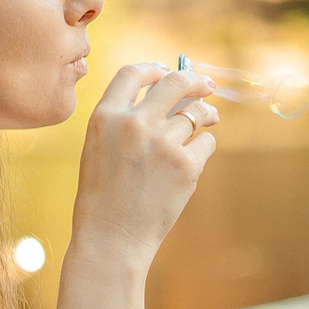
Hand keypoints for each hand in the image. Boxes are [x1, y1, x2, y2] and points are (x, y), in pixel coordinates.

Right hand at [68, 65, 219, 264]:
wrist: (111, 239)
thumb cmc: (103, 198)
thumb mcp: (99, 149)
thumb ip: (124, 121)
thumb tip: (169, 95)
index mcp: (105, 117)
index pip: (133, 73)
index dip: (155, 69)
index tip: (169, 70)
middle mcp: (134, 124)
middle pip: (175, 83)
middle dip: (196, 79)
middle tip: (208, 85)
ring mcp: (162, 143)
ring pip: (196, 114)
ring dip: (207, 115)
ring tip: (209, 119)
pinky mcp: (185, 165)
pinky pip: (205, 144)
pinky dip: (203, 148)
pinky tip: (192, 161)